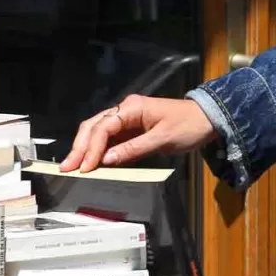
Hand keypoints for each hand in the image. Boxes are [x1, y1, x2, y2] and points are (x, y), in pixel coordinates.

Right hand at [61, 96, 216, 172]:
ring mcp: (127, 119)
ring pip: (98, 132)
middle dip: (80, 147)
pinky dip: (99, 151)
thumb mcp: (162, 139)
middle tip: (67, 167)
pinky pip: (110, 139)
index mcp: (131, 107)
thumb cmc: (188, 126)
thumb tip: (106, 161)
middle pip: (94, 127)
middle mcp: (125, 110)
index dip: (92, 148)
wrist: (208, 119)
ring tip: (73, 167)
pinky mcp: (132, 129)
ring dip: (85, 149)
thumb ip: (133, 149)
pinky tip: (91, 163)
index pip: (103, 127)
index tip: (85, 167)